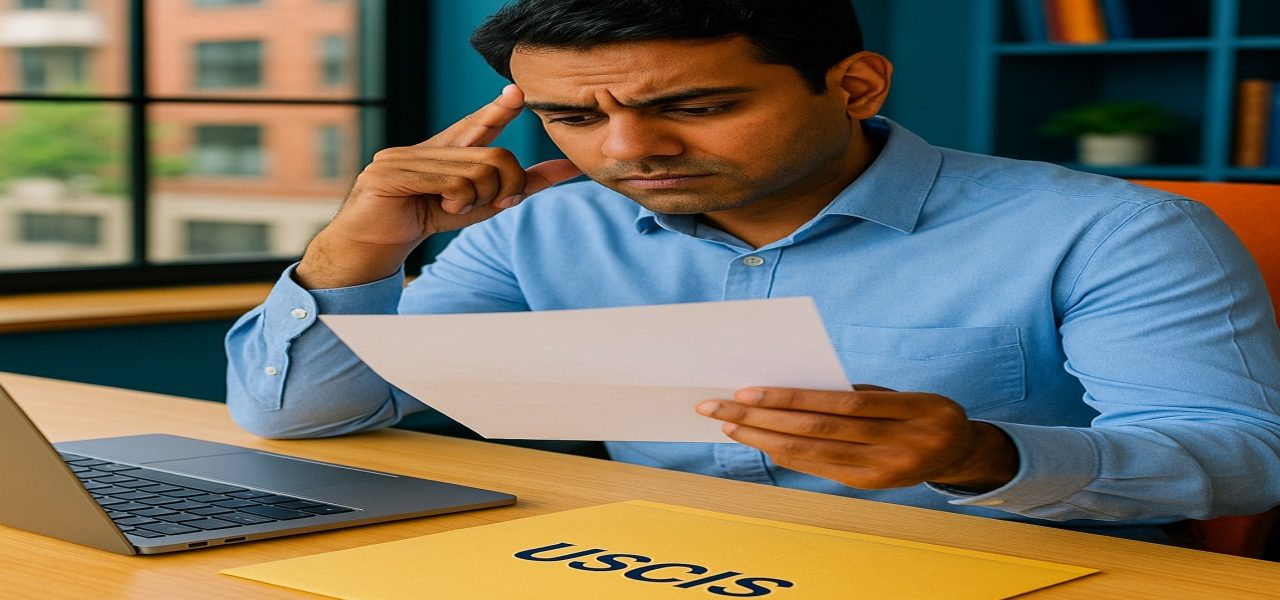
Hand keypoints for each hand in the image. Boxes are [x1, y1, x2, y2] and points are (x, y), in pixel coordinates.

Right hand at [296, 84, 581, 288]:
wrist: (369, 247)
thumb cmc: (422, 221)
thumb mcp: (477, 205)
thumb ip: (515, 185)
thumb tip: (561, 169)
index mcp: (440, 151)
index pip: (476, 124)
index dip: (499, 109)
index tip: (518, 94)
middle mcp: (422, 147)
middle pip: (495, 157)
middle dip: (507, 186)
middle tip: (497, 204)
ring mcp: (403, 157)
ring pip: (477, 173)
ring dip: (476, 200)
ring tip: (453, 208)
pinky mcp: (391, 173)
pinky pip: (453, 184)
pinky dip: (458, 203)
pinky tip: (440, 209)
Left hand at [695, 386, 1018, 490]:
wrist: (959, 450)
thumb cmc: (919, 410)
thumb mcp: (900, 393)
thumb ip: (853, 392)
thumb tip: (791, 388)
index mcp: (910, 410)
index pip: (839, 403)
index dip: (790, 398)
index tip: (746, 391)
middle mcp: (899, 444)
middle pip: (818, 430)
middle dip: (762, 418)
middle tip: (718, 408)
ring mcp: (885, 470)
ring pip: (814, 453)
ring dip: (765, 439)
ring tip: (730, 426)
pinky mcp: (872, 485)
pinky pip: (821, 468)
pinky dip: (788, 455)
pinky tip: (762, 443)